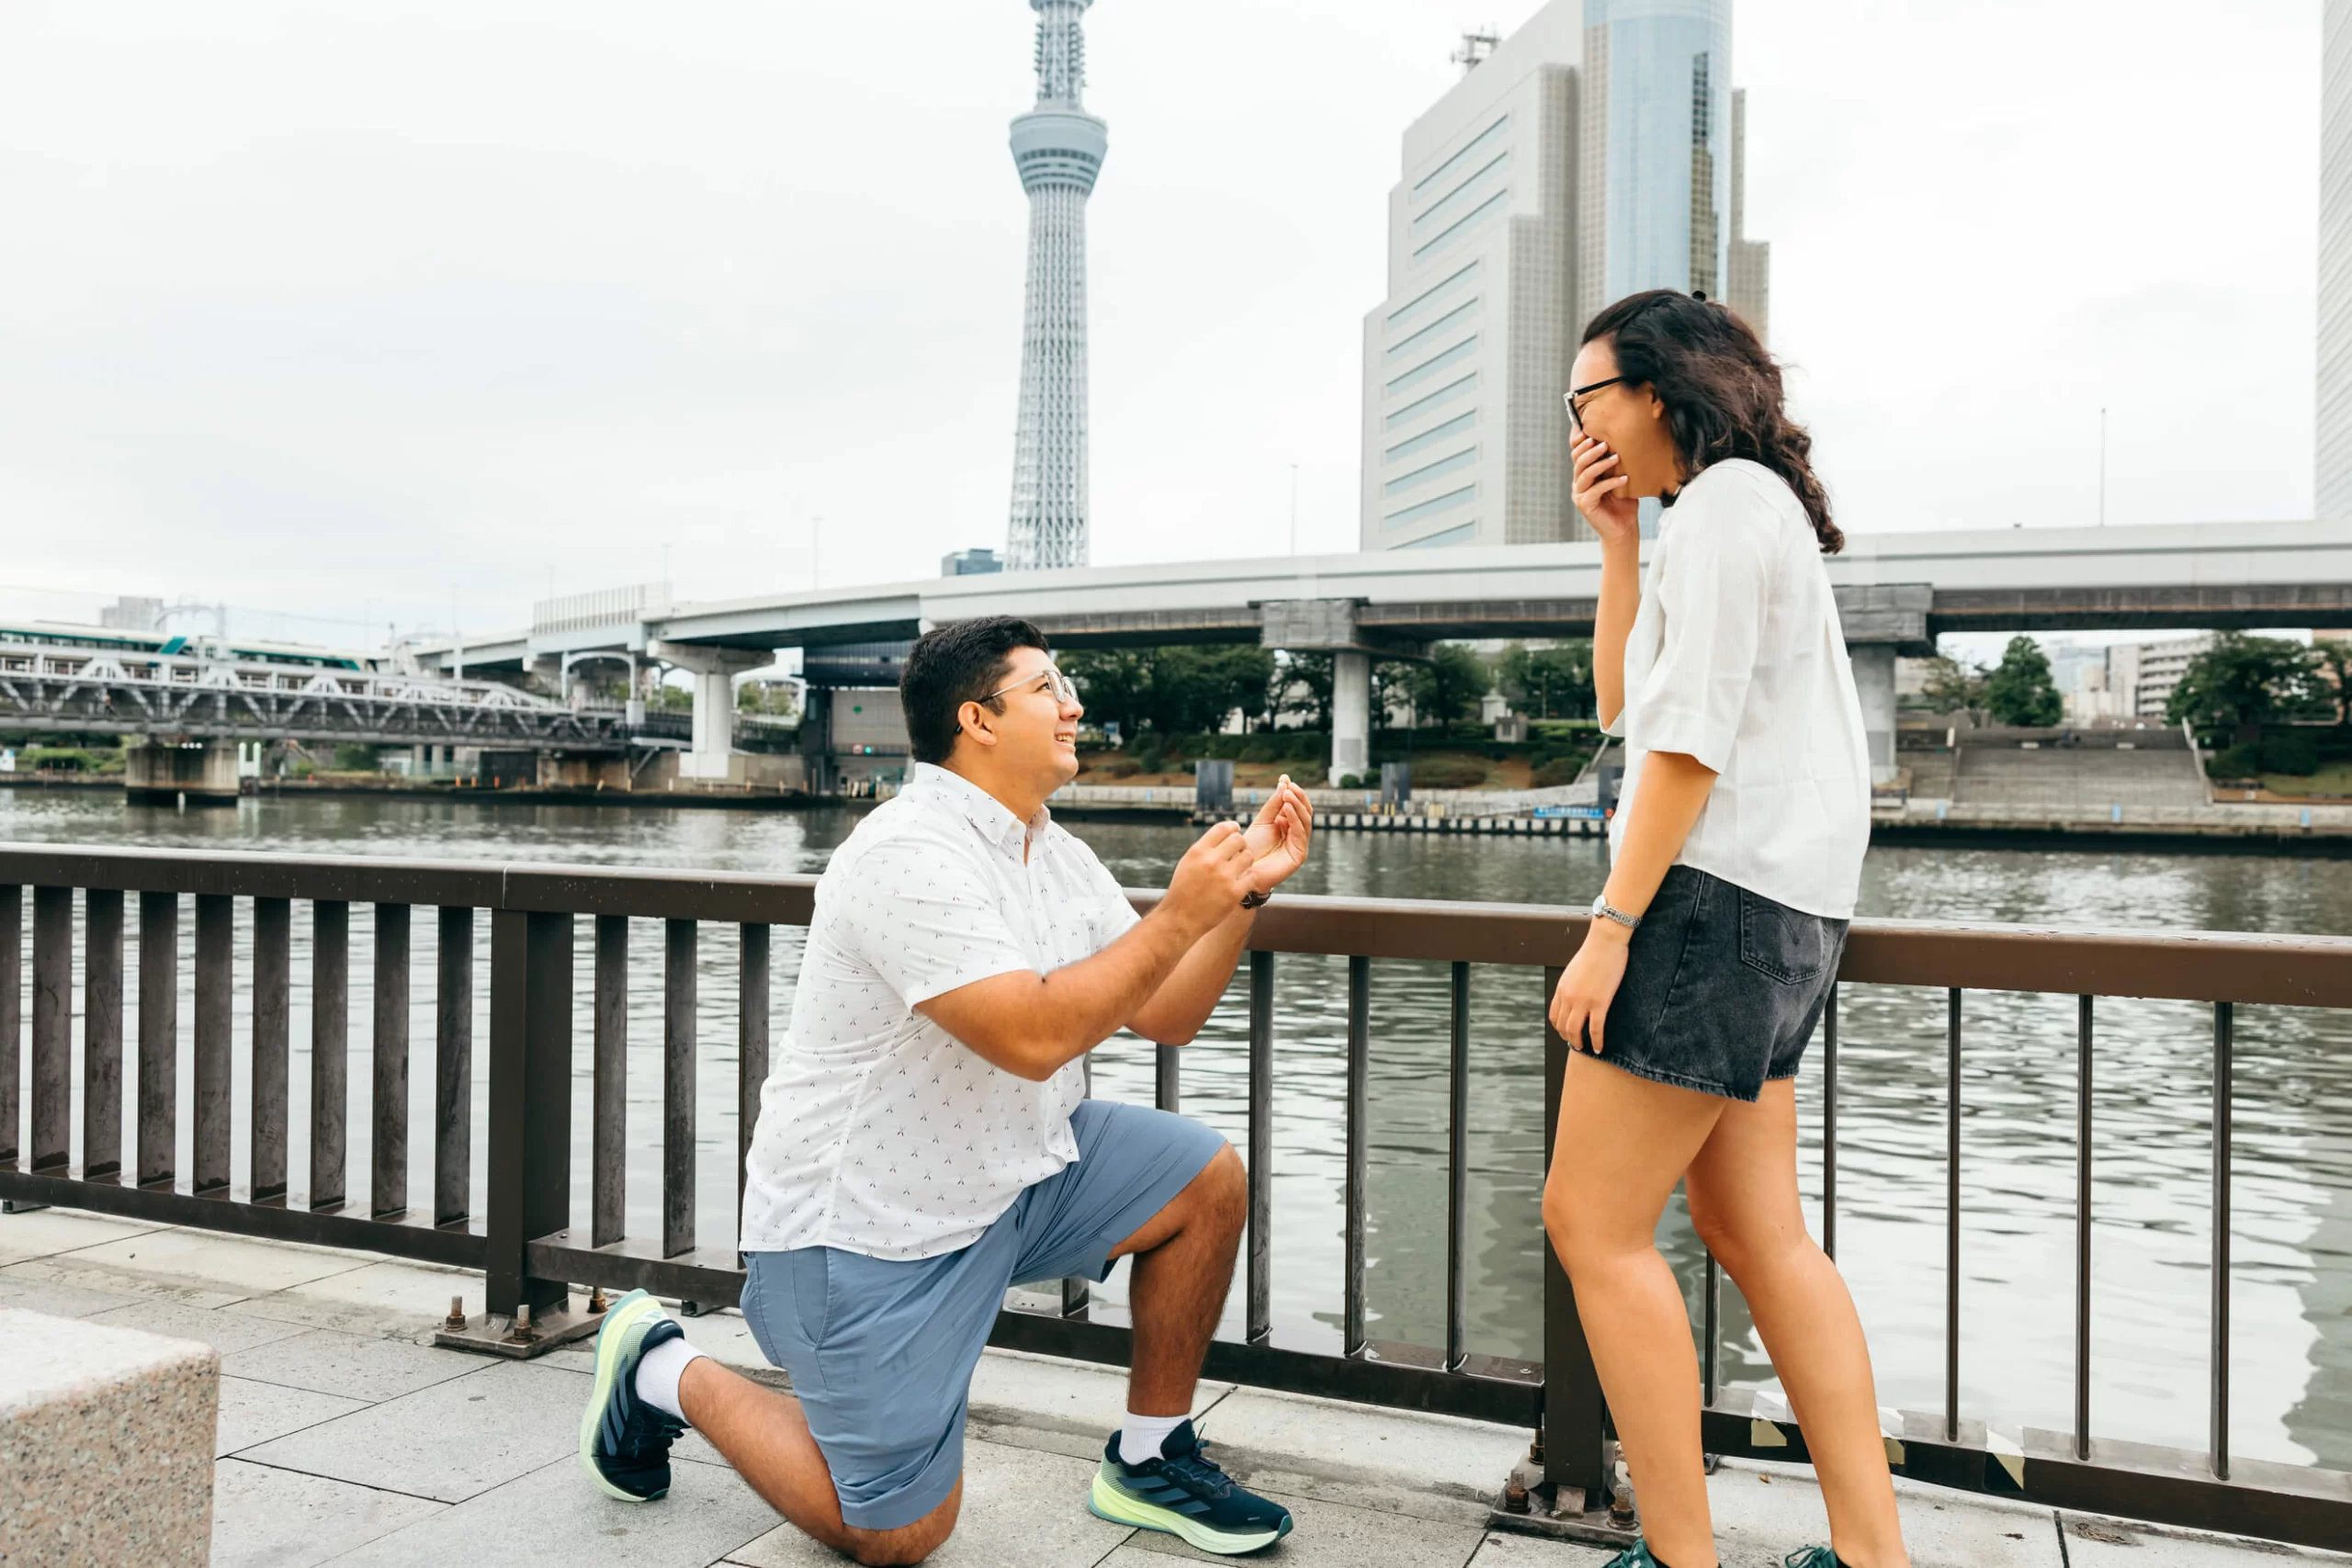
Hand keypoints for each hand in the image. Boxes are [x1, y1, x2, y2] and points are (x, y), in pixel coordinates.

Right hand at [1165, 821, 1256, 934]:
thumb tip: (1226, 834)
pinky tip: (1241, 883)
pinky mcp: (1234, 892)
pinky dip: (1248, 879)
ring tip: (1240, 868)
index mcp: (1198, 851)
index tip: (1235, 831)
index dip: (1232, 828)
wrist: (1180, 919)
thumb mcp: (1187, 863)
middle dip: (1241, 845)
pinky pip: (1252, 876)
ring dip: (1246, 861)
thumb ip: (1206, 848)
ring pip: (1249, 856)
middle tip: (1239, 852)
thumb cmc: (1183, 891)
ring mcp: (1224, 876)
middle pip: (1239, 840)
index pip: (1223, 828)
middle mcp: (1211, 861)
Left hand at [1241, 775, 1313, 895]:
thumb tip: (1284, 783)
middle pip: (1305, 812)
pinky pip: (1300, 834)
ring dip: (1297, 806)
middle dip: (1298, 797)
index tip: (1285, 779)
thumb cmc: (1251, 847)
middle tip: (1289, 787)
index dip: (1294, 792)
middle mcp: (1296, 834)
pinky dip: (1295, 819)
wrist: (1243, 869)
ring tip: (1287, 795)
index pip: (1298, 805)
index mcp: (1288, 825)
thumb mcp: (1262, 821)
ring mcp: (1299, 845)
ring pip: (1305, 821)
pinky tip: (1287, 810)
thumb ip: (1274, 804)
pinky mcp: (1299, 855)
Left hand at [1547, 923, 1630, 1053]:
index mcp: (1562, 988)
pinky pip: (1595, 1029)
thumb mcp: (1575, 969)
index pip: (1554, 1015)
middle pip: (1562, 1026)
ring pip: (1574, 1031)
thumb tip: (1576, 992)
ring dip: (1578, 1043)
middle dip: (1568, 1038)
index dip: (1559, 1027)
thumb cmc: (1594, 952)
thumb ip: (1572, 983)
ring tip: (1584, 1048)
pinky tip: (1599, 1047)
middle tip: (1576, 1044)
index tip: (1566, 1032)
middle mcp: (1568, 997)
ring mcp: (1583, 1001)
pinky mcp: (1599, 1003)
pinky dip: (1596, 1041)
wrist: (1605, 942)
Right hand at [1572, 435, 1638, 545]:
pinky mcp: (1584, 505)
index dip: (1579, 441)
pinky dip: (1610, 483)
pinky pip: (1595, 490)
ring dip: (1599, 464)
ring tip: (1615, 457)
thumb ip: (1617, 462)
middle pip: (1577, 461)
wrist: (1623, 528)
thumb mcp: (1621, 476)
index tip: (1589, 429)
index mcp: (1584, 472)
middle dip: (1589, 450)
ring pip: (1584, 474)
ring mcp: (1579, 494)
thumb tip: (1627, 438)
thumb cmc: (1623, 501)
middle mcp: (1578, 482)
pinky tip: (1624, 479)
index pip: (1576, 452)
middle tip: (1604, 443)